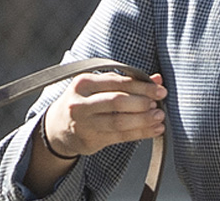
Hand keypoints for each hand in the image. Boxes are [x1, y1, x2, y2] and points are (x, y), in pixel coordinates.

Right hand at [41, 71, 165, 156]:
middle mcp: (80, 103)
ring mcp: (84, 123)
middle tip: (158, 106)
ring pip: (119, 122)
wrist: (59, 126)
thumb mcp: (99, 86)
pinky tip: (153, 130)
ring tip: (159, 118)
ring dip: (143, 120)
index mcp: (83, 83)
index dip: (142, 87)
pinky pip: (120, 136)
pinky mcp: (90, 140)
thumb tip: (157, 79)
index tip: (160, 90)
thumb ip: (126, 81)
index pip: (118, 83)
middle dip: (142, 103)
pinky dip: (140, 133)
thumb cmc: (85, 101)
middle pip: (117, 102)